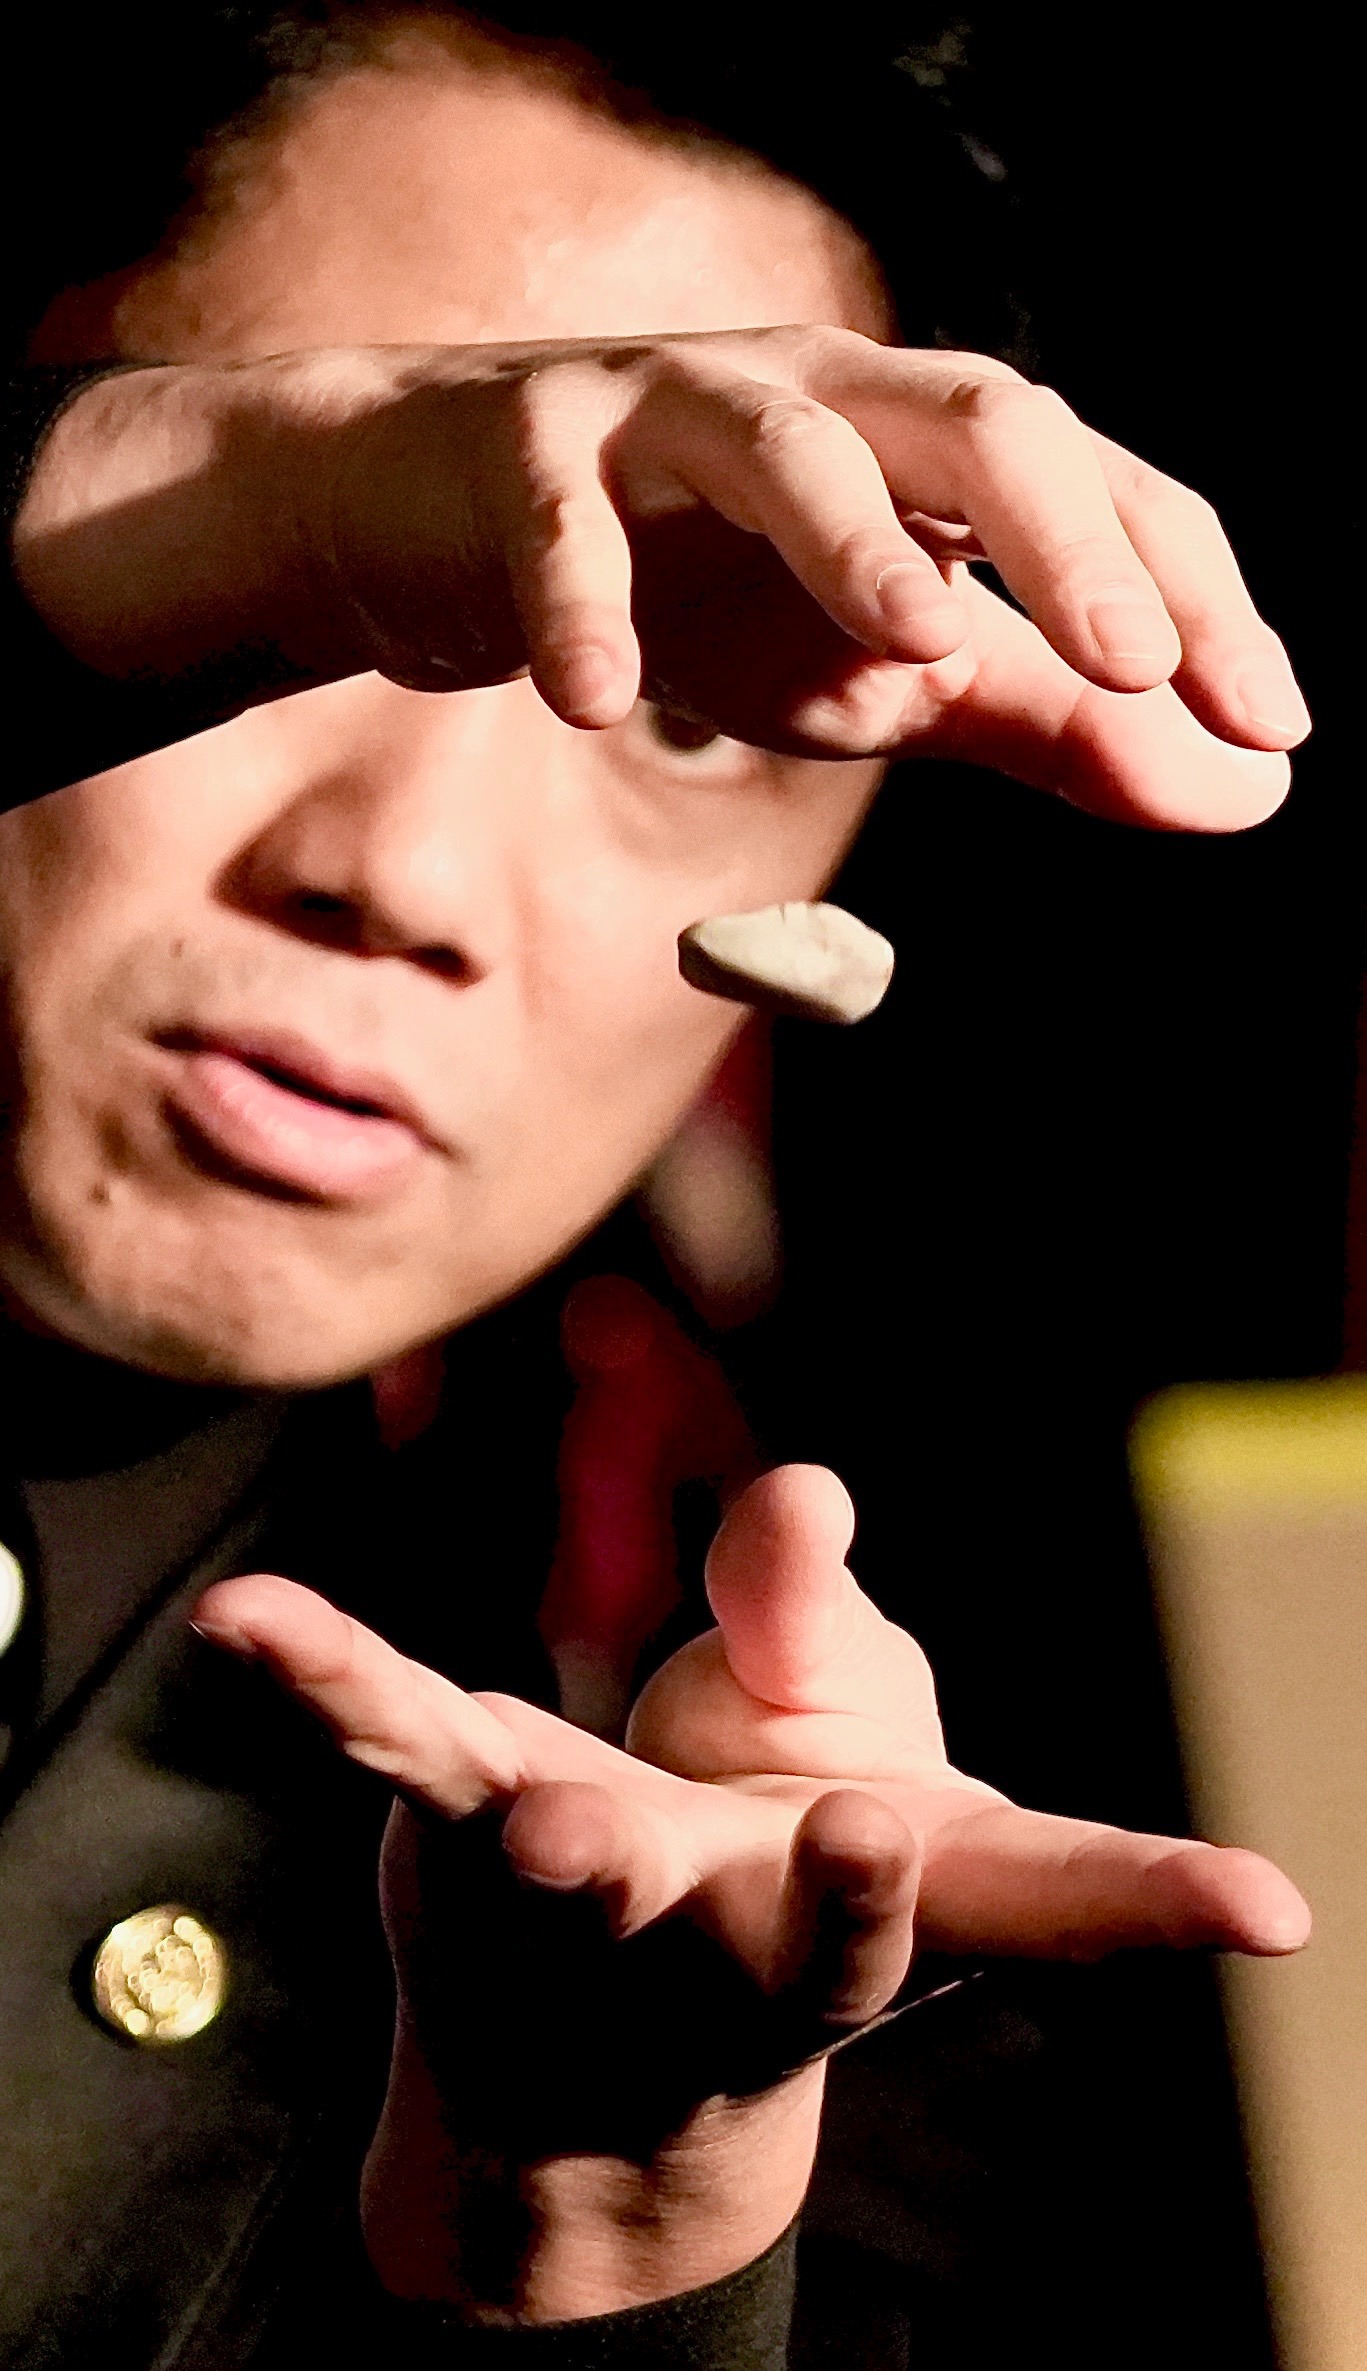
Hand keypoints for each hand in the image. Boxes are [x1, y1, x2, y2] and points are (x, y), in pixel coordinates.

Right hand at [16, 329, 1306, 826]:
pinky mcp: (517, 454)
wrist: (443, 521)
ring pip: (777, 436)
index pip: (1097, 490)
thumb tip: (1249, 796)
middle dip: (1068, 538)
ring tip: (924, 645)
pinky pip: (556, 523)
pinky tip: (602, 703)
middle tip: (1138, 667)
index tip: (1271, 722)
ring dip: (852, 536)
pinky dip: (580, 604)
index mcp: (921, 446)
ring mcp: (661, 409)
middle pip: (973, 419)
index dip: (1195, 594)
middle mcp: (819, 397)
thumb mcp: (884, 670)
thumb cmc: (690, 587)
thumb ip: (1050, 723)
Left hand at [191, 1463, 1307, 2320]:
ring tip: (545, 1825)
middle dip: (836, 1903)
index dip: (1157, 1906)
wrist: (590, 2044)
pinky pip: (393, 1750)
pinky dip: (324, 1685)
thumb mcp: (828, 1732)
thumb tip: (796, 1482)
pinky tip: (246, 1628)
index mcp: (884, 1911)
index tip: (1264, 1909)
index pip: (1043, 1913)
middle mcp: (748, 1946)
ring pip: (578, 1872)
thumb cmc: (760, 1858)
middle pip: (804, 1944)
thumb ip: (808, 1611)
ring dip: (563, 1850)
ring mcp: (593, 1909)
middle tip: (869, 1835)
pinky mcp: (459, 1845)